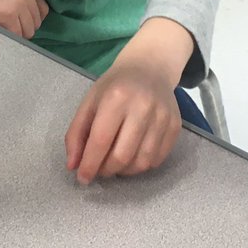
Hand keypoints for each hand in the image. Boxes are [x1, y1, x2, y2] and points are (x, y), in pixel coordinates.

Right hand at [0, 0, 48, 38]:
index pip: (43, 10)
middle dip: (25, 28)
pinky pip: (16, 35)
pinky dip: (10, 38)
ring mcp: (18, 4)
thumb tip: (29, 15)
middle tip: (10, 28)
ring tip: (4, 30)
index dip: (32, 19)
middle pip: (36, 22)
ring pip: (28, 31)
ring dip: (18, 34)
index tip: (22, 22)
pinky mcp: (6, 15)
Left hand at [64, 52, 181, 184]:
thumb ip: (76, 134)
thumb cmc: (115, 86)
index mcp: (116, 97)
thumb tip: (73, 166)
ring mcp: (163, 117)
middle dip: (106, 171)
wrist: (150, 69)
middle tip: (99, 170)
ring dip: (124, 172)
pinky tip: (132, 157)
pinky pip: (157, 160)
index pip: (101, 140)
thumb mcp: (89, 102)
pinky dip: (141, 166)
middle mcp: (143, 106)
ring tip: (114, 164)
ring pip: (142, 162)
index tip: (82, 178)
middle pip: (122, 155)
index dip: (90, 164)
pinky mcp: (175, 126)